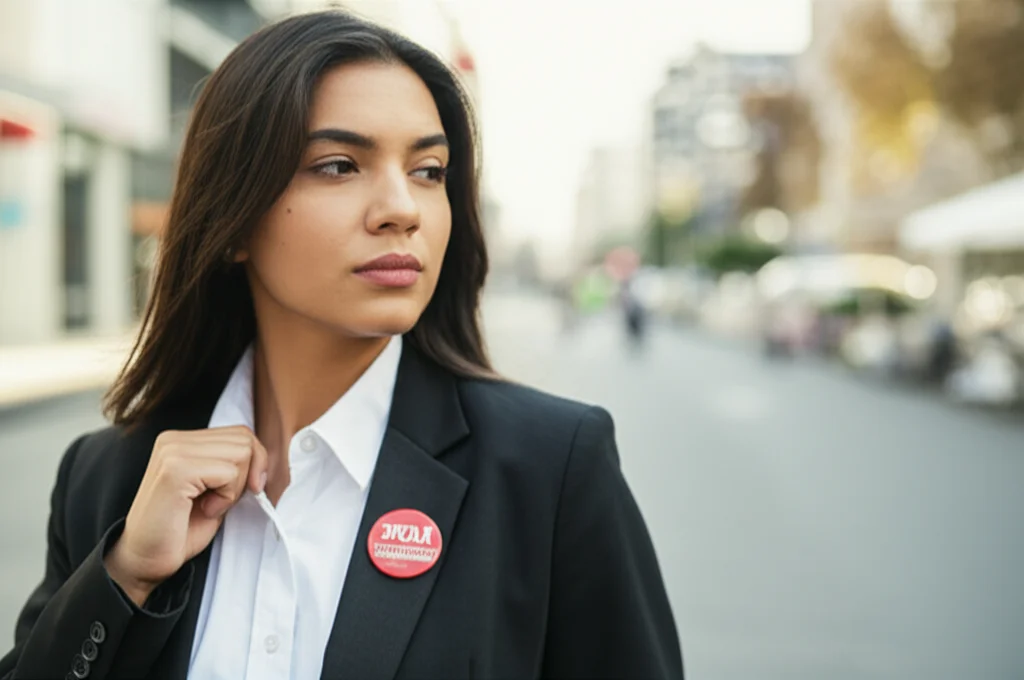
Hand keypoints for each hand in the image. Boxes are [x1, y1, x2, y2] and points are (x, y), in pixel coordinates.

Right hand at [104, 426, 267, 605]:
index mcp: (181, 440)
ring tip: (208, 505)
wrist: (145, 561)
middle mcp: (173, 439)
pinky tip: (204, 511)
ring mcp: (172, 452)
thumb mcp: (216, 490)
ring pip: (241, 453)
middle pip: (245, 440)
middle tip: (218, 502)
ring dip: (234, 488)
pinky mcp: (175, 470)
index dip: (254, 463)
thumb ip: (234, 467)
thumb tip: (266, 458)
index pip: (241, 433)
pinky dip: (225, 497)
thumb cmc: (181, 530)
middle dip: (245, 476)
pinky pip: (228, 473)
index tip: (244, 491)